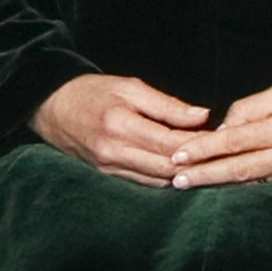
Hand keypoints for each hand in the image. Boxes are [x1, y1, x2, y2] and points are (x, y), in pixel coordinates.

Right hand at [32, 73, 212, 184]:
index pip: (171, 144)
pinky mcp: (108, 175)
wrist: (51, 107)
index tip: (220, 138)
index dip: (199, 144)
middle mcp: (115, 152)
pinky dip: (164, 177)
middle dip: (196, 162)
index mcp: (121, 125)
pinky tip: (178, 168)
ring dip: (183, 173)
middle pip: (168, 168)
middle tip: (218, 153)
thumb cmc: (91, 92)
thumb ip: (167, 106)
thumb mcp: (130, 88)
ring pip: (159, 180)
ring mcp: (110, 167)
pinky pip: (144, 182)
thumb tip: (202, 116)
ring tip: (204, 162)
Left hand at [165, 80, 271, 189]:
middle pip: (238, 168)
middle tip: (176, 180)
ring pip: (251, 181)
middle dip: (204, 175)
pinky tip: (224, 187)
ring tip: (191, 185)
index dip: (204, 150)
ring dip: (220, 184)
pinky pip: (268, 184)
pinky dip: (244, 185)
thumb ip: (250, 109)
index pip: (234, 141)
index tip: (179, 156)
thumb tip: (223, 128)